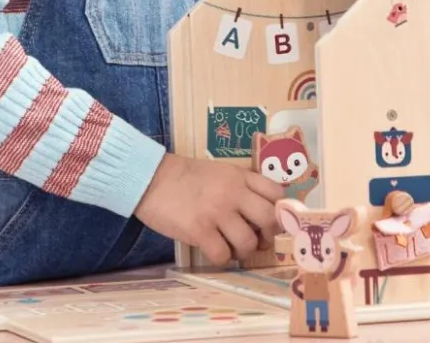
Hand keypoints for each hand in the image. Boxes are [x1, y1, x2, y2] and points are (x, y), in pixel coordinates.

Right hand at [134, 153, 285, 264]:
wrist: (151, 177)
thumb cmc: (184, 176)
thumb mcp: (218, 171)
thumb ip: (239, 186)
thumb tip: (258, 213)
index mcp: (238, 176)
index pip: (276, 192)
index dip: (278, 209)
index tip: (270, 220)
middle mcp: (232, 193)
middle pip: (269, 219)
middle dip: (268, 235)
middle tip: (257, 238)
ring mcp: (216, 212)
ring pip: (248, 243)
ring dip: (243, 250)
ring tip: (231, 246)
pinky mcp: (199, 230)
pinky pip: (223, 256)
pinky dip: (221, 258)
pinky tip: (213, 249)